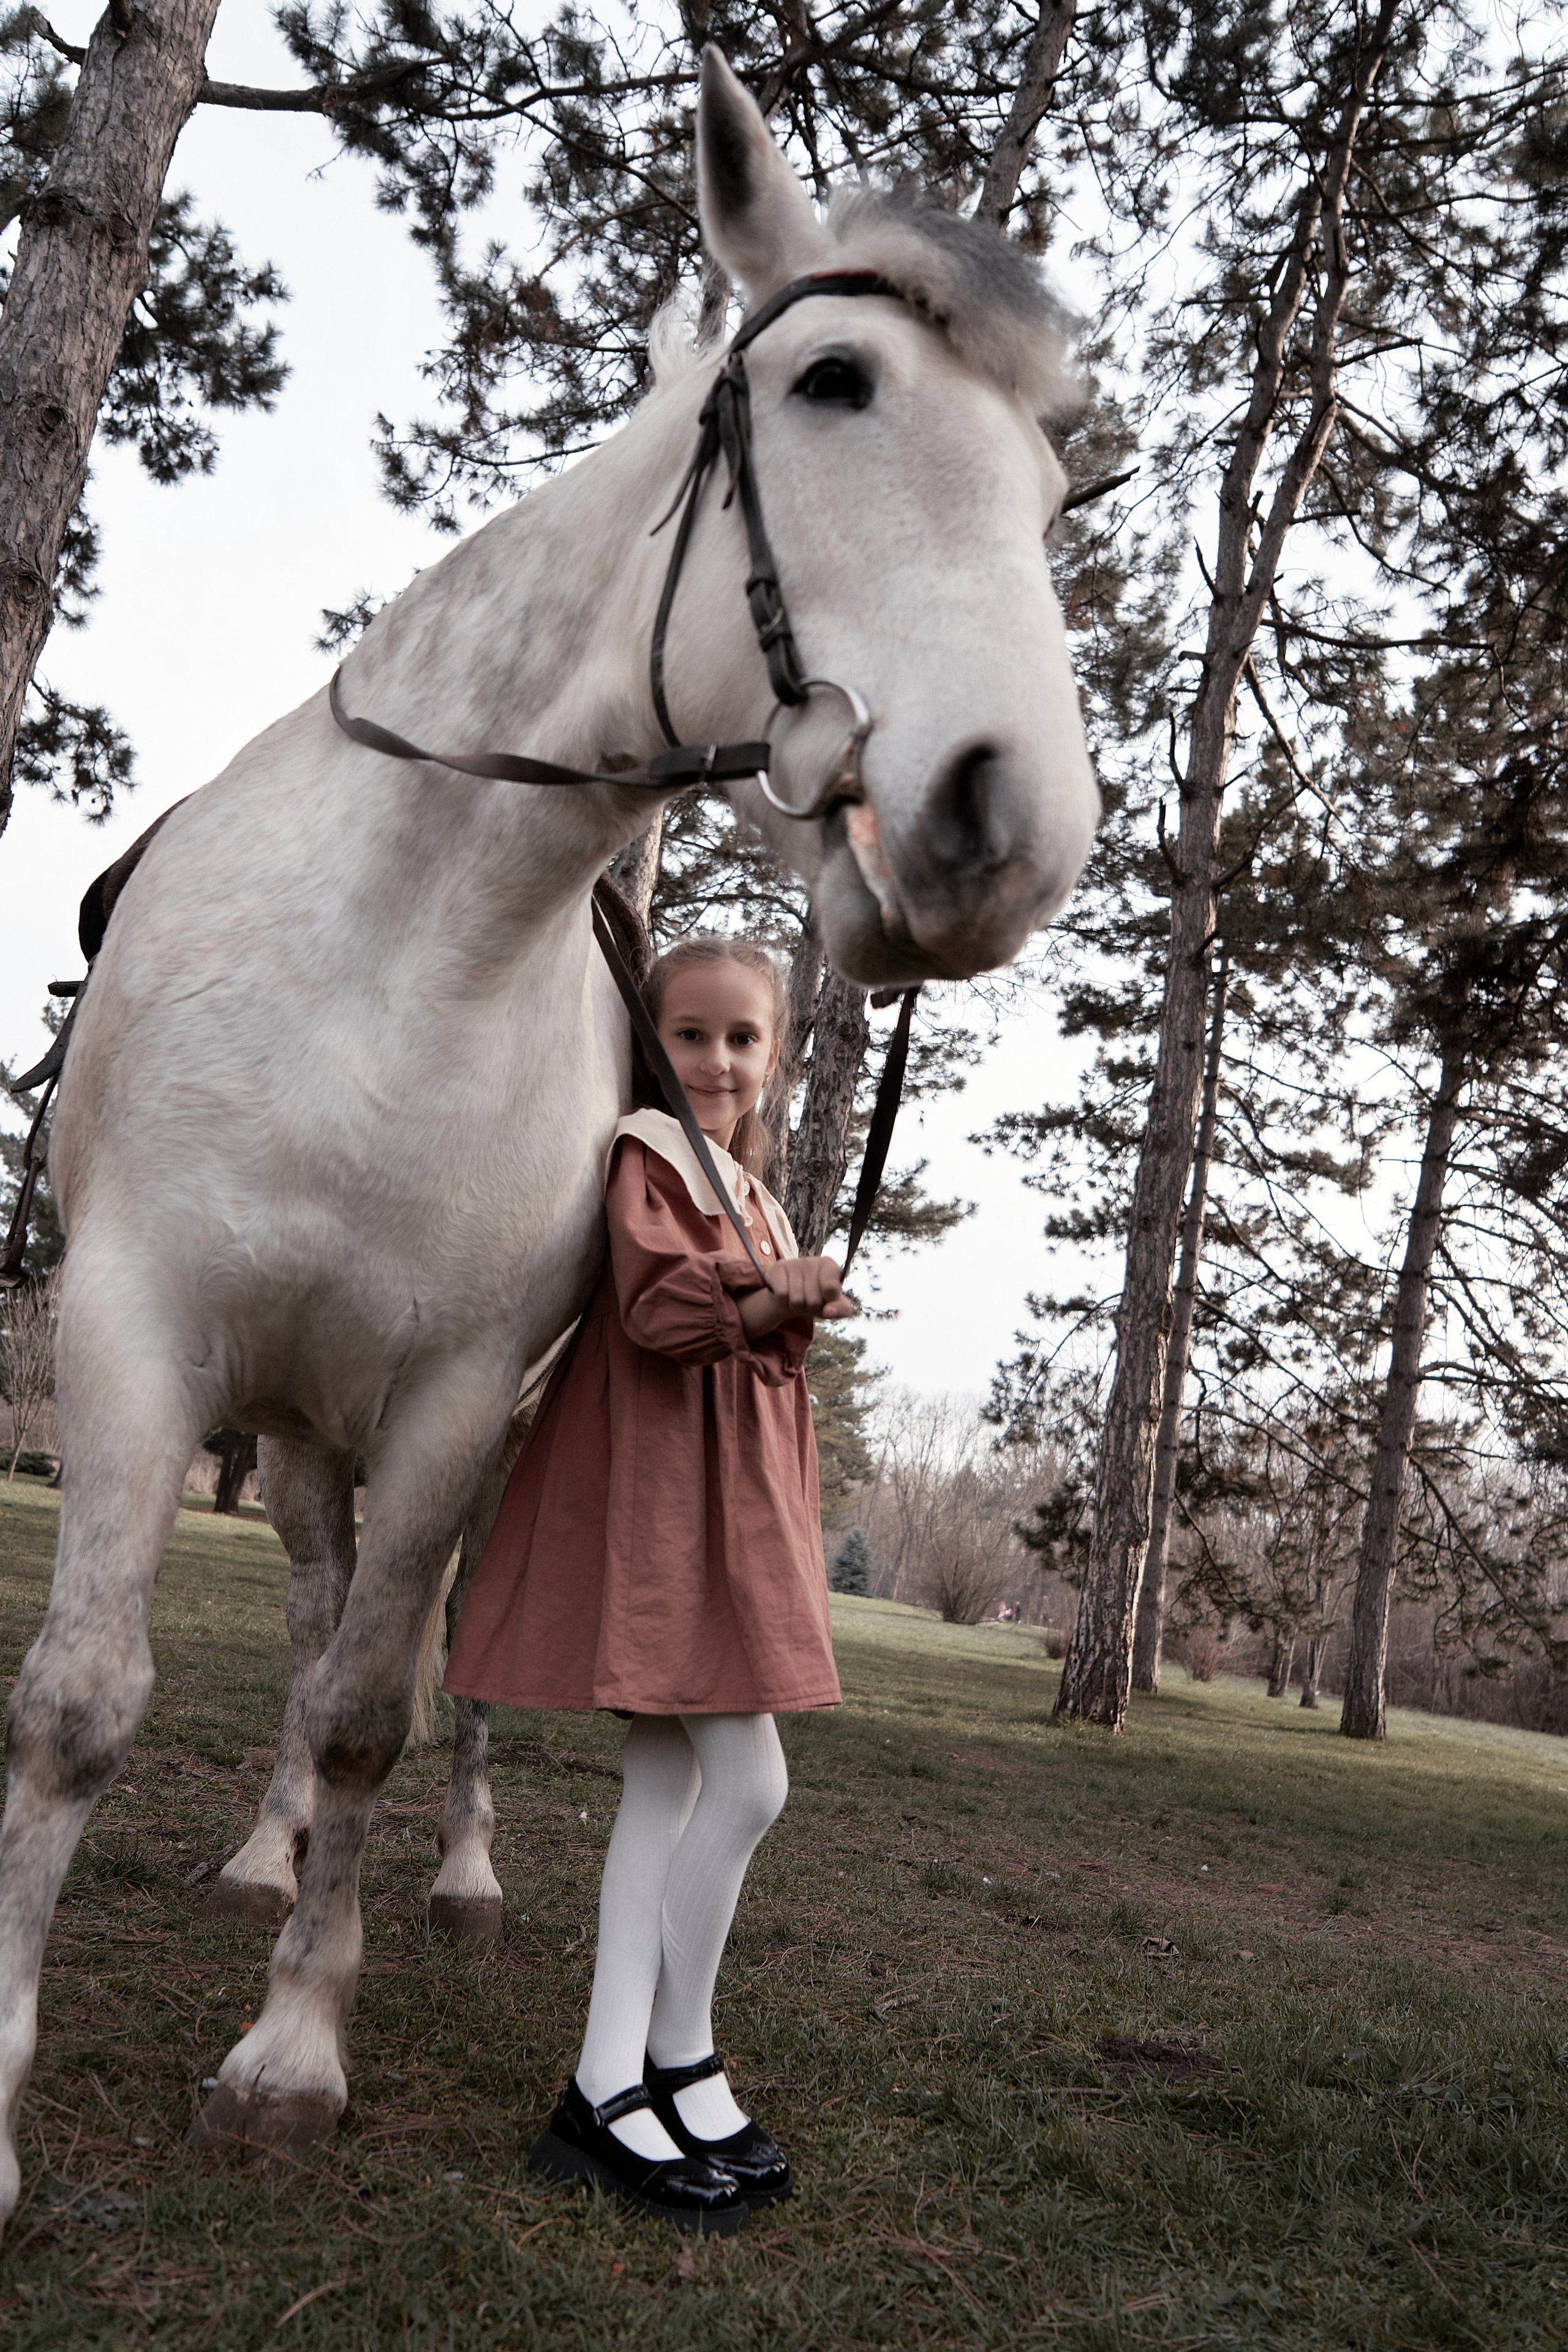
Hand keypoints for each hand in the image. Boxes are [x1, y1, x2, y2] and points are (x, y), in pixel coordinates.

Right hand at [737, 1254, 859, 1338]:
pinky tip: (786, 1293)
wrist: (791, 1295)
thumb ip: (841, 1309)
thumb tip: (829, 1311)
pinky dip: (783, 1301)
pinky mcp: (778, 1267)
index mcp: (830, 1265)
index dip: (829, 1301)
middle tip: (810, 1300)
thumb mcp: (834, 1306)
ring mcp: (793, 1262)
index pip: (831, 1288)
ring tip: (799, 1298)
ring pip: (796, 1300)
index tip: (827, 1298)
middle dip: (812, 1307)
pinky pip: (782, 1295)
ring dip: (797, 1306)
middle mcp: (812, 1260)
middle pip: (813, 1300)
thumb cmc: (817, 1298)